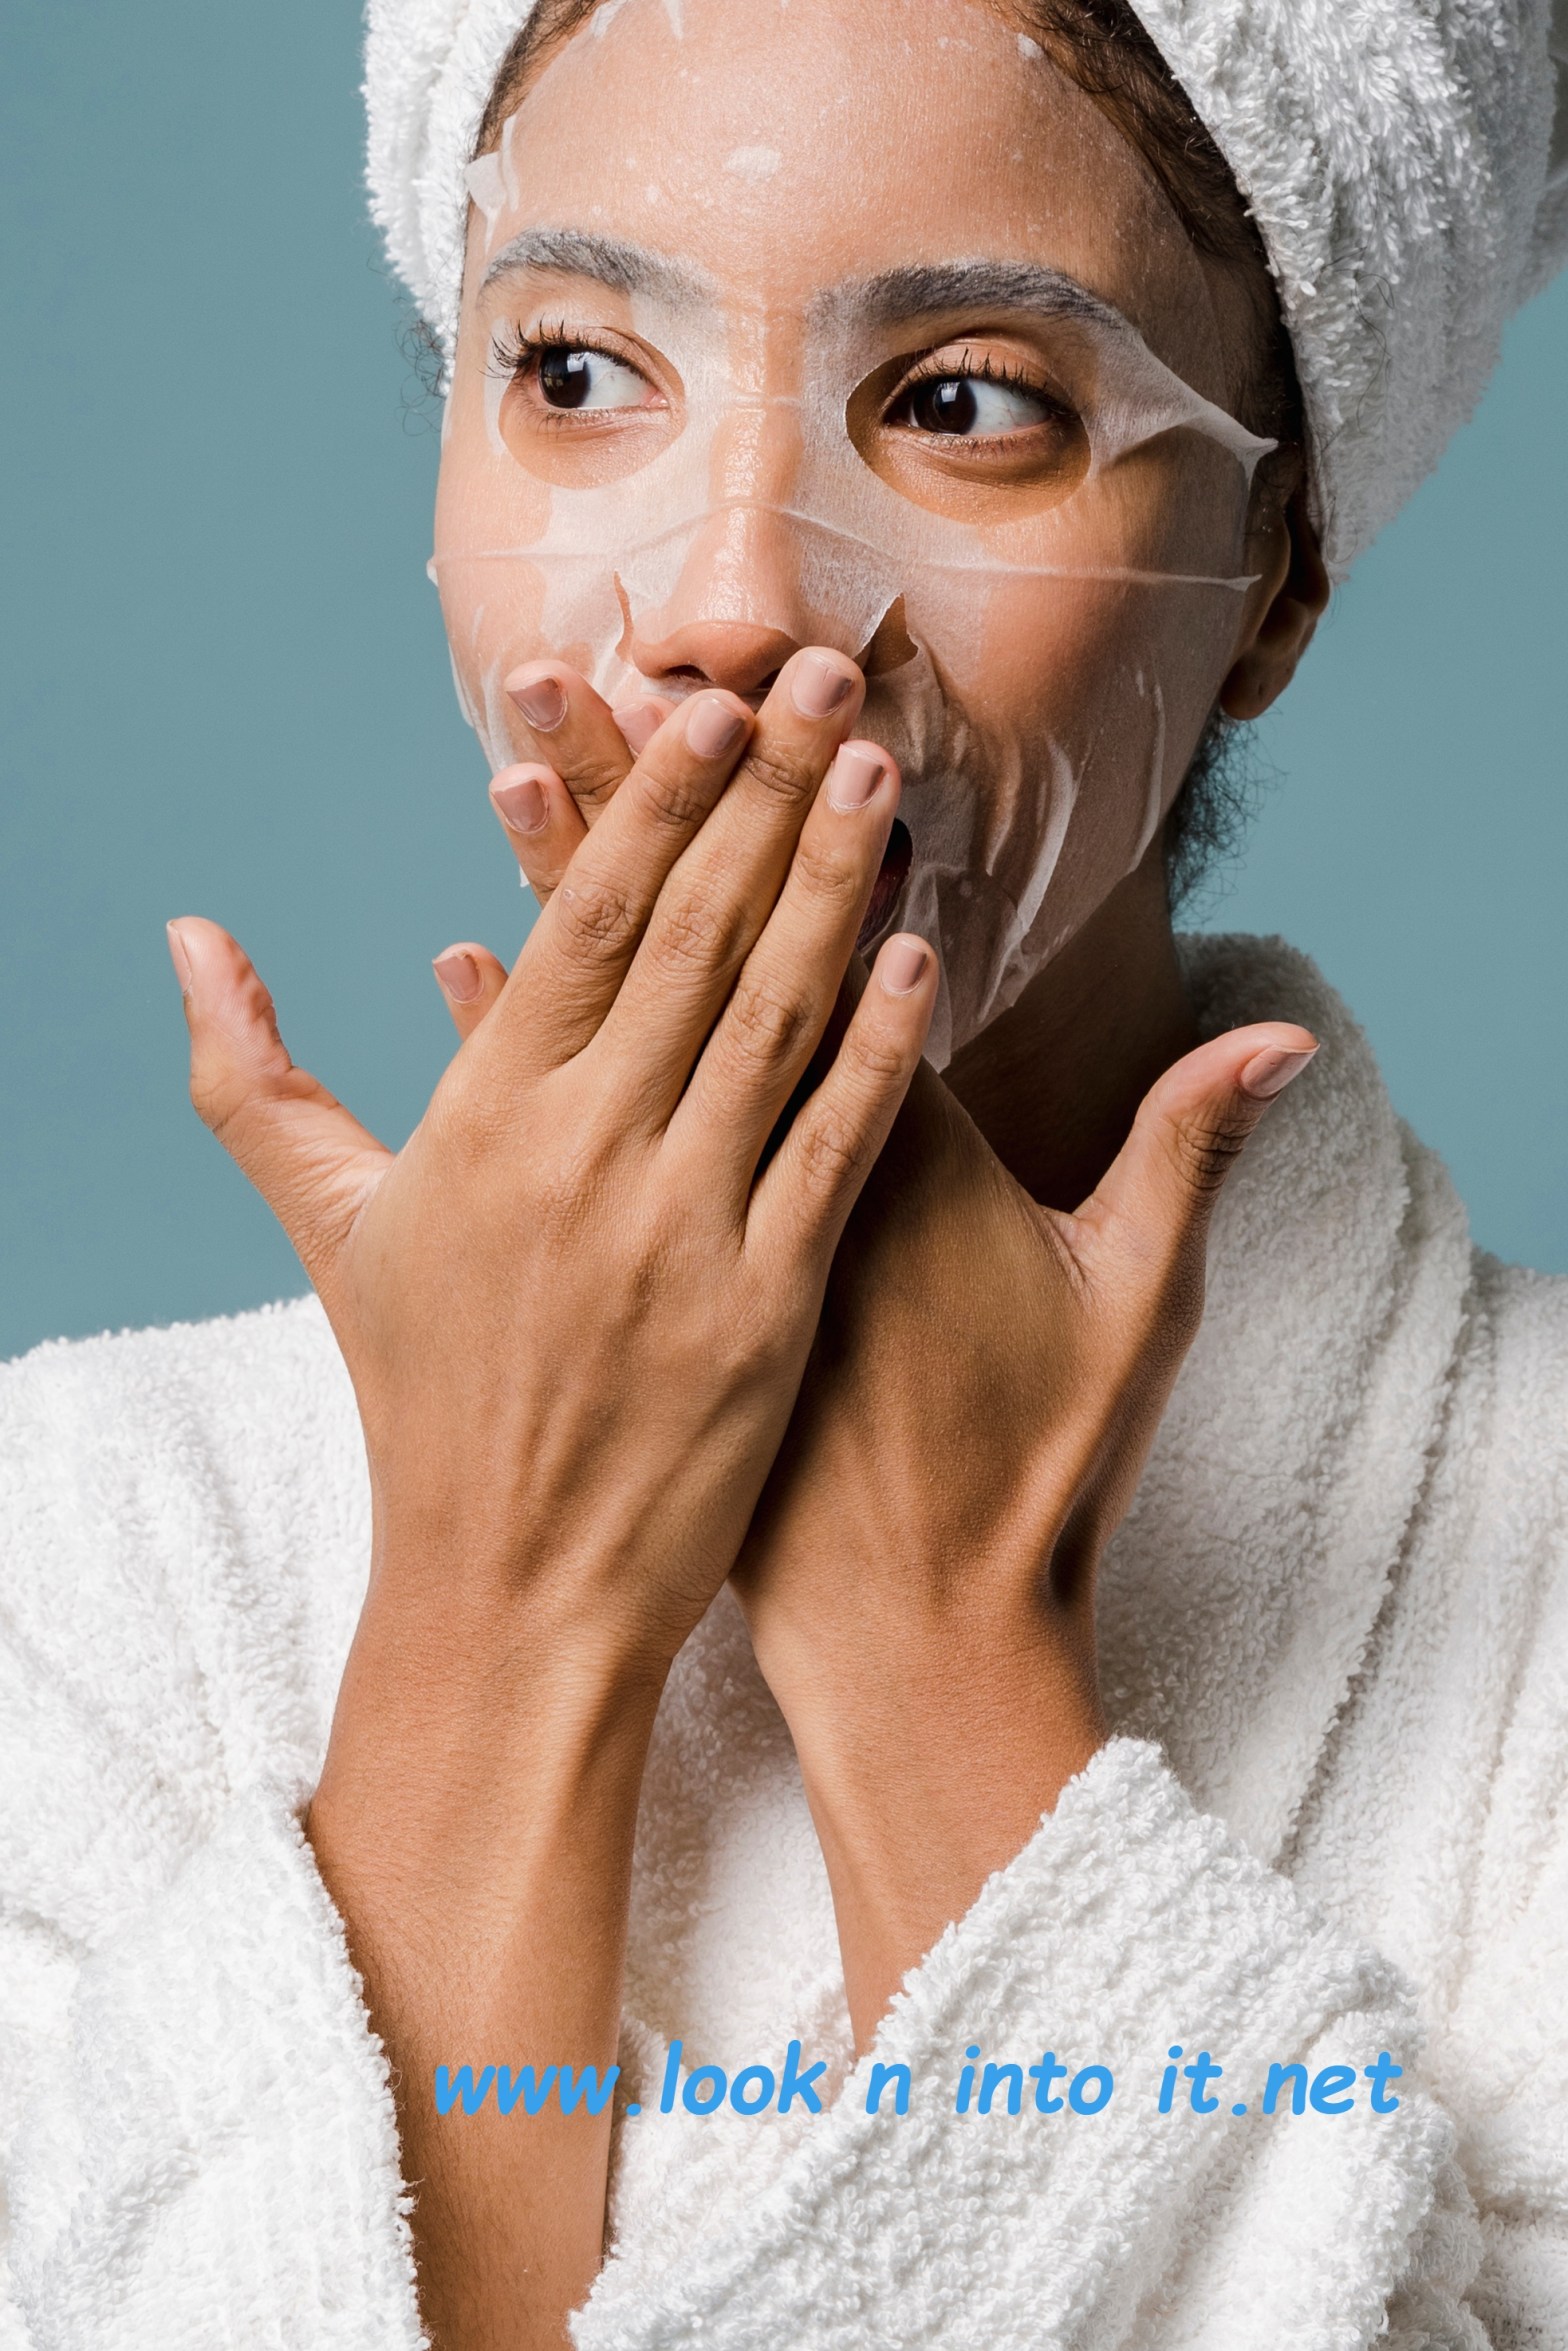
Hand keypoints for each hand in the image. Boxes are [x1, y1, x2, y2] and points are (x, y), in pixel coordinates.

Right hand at [167, 646, 936, 2345]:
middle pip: (698, 939)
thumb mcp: (331, 1229)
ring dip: (838, 884)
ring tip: (880, 775)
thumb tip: (189, 937)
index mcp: (487, 1123)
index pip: (584, 925)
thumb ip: (253, 1076)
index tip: (702, 707)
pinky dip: (884, 1046)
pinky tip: (923, 955)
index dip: (650, 805)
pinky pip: (839, 1146)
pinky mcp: (771, 1306)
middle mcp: (589, 1156)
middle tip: (821, 680)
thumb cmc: (419, 1400)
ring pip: (779, 1019)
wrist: (509, 1591)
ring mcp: (687, 1230)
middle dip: (764, 796)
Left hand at [436, 664, 1312, 2047]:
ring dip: (568, 895)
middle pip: (706, 952)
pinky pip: (564, 1142)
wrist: (911, 1637)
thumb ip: (1189, 1155)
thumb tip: (1285, 1040)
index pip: (839, 951)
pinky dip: (515, 1054)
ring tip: (511, 774)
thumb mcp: (1131, 1309)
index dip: (791, 826)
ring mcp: (696, 1230)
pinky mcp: (645, 1282)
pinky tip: (459, 963)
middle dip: (652, 805)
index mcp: (898, 1155)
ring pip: (618, 1025)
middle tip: (582, 672)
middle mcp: (775, 1172)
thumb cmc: (1030, 1476)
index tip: (750, 708)